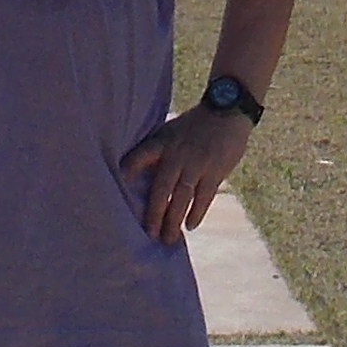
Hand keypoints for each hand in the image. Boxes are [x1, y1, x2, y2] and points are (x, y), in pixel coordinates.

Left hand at [121, 102, 254, 248]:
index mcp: (162, 141)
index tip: (118, 186)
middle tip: (149, 235)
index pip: (140, 156)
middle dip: (154, 214)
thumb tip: (134, 175)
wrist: (228, 109)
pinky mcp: (216, 171)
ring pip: (182, 198)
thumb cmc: (194, 125)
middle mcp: (177, 154)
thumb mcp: (170, 130)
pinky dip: (197, 213)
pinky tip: (190, 226)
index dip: (129, 170)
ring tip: (168, 238)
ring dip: (174, 220)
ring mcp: (197, 164)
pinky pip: (204, 197)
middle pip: (162, 189)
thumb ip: (156, 151)